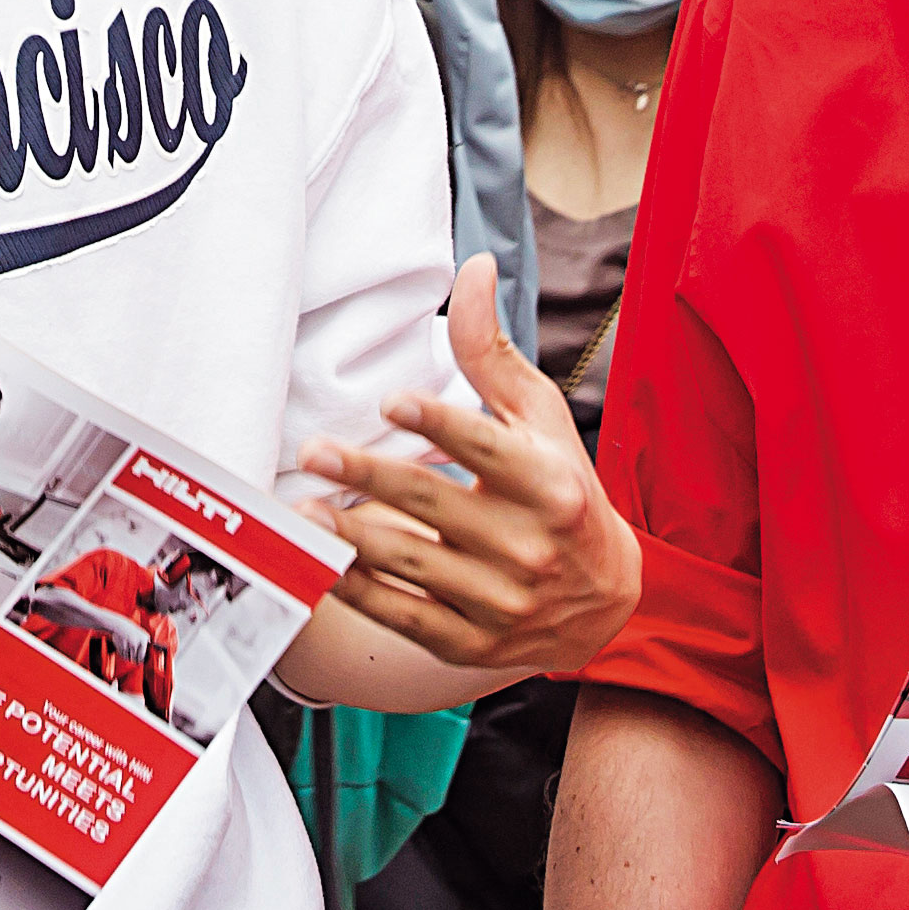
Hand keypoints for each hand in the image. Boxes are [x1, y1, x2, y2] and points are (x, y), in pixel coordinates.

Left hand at [296, 257, 640, 675]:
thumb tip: (474, 268)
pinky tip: (323, 559)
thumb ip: (492, 351)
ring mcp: (498, 600)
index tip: (391, 401)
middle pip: (435, 503)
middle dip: (368, 476)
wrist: (603, 601)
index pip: (486, 448)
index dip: (439, 424)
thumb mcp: (539, 418)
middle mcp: (527, 545)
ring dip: (351, 536)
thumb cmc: (564, 489)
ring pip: (411, 564)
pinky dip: (359, 590)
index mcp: (549, 483)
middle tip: (315, 450)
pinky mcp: (470, 641)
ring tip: (305, 507)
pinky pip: (403, 615)